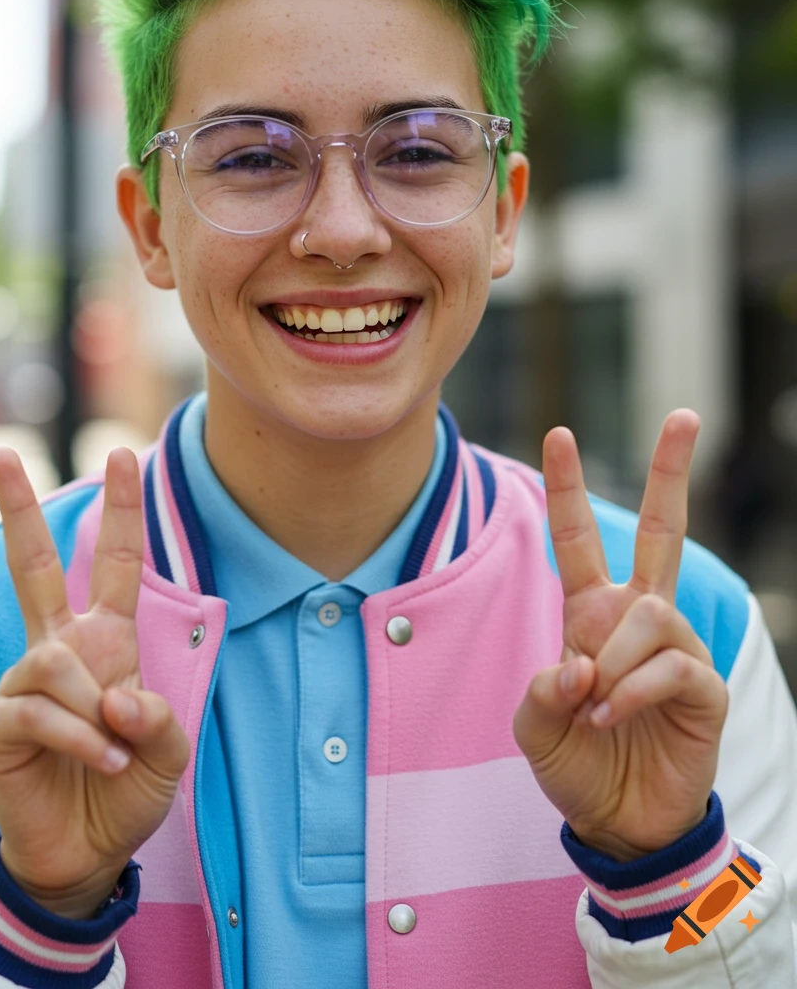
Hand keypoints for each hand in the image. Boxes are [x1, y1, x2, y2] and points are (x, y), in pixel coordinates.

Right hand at [0, 447, 189, 917]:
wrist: (86, 855)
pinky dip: (76, 736)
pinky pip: (35, 709)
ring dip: (92, 707)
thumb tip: (116, 695)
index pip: (114, 563)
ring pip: (51, 659)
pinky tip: (99, 761)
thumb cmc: (126, 792)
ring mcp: (24, 683)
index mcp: (105, 642)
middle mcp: (60, 650)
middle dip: (16, 508)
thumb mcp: (168, 753)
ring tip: (113, 750)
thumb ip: (158, 717)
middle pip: (32, 565)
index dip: (121, 511)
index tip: (126, 454)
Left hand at [512, 410, 727, 861]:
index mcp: (591, 614)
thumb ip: (542, 692)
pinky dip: (632, 691)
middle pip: (660, 530)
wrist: (622, 823)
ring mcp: (674, 647)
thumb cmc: (578, 764)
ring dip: (613, 660)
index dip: (569, 488)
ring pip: (650, 612)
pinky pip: (670, 664)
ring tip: (597, 706)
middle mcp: (636, 617)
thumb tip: (577, 664)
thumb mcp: (535, 728)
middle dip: (670, 472)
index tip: (560, 433)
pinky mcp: (703, 685)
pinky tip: (614, 717)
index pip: (578, 539)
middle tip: (685, 415)